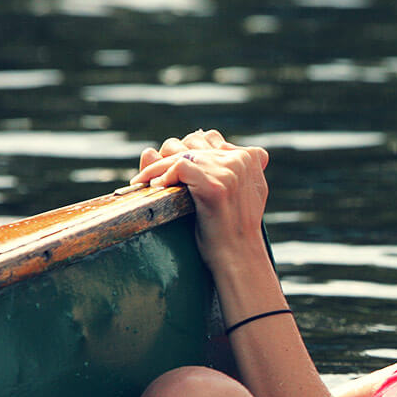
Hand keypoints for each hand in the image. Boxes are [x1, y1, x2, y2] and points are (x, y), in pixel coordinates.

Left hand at [130, 129, 270, 268]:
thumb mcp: (226, 193)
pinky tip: (155, 188)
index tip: (172, 169)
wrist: (239, 257)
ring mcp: (229, 171)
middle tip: (154, 174)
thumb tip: (148, 151)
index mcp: (250, 158)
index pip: (209, 138)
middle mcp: (241, 159)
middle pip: (192, 141)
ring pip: (180, 153)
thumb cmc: (228, 230)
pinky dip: (161, 175)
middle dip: (170, 156)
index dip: (188, 152)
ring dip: (158, 166)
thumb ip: (204, 169)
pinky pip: (177, 167)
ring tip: (146, 180)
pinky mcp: (215, 185)